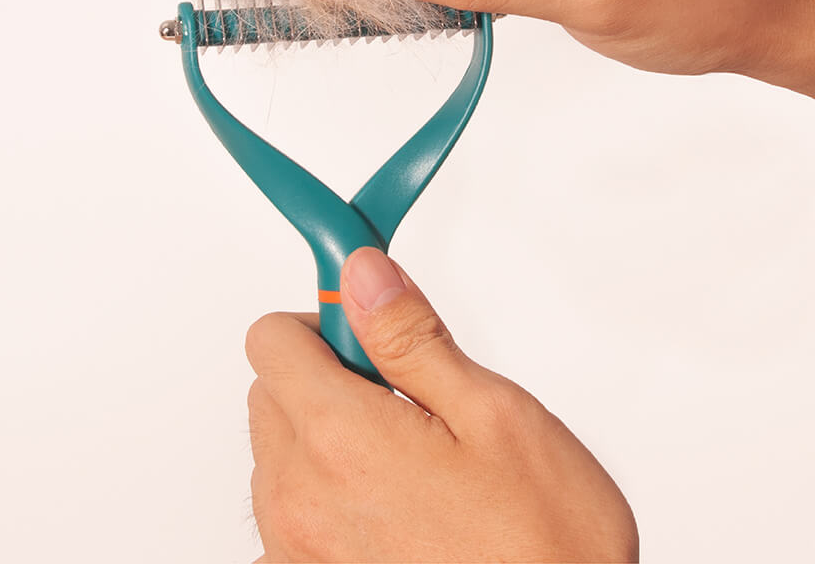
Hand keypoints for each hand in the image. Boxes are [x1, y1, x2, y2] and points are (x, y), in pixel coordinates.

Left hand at [246, 247, 637, 562]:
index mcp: (340, 439)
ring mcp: (296, 552)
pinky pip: (289, 518)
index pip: (272, 339)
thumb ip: (410, 336)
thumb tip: (363, 277)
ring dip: (326, 439)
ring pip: (280, 453)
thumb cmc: (543, 545)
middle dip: (328, 376)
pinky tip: (390, 511)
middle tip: (404, 397)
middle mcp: (299, 500)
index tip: (365, 328)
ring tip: (408, 461)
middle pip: (272, 393)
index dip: (324, 320)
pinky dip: (325, 499)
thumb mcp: (494, 414)